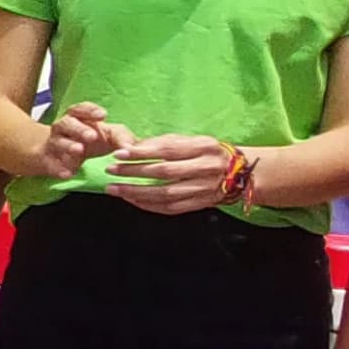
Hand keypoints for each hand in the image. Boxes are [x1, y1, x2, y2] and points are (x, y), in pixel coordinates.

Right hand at [33, 98, 126, 180]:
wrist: (60, 156)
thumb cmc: (90, 141)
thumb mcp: (108, 137)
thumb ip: (122, 139)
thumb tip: (134, 149)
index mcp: (78, 117)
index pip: (81, 109)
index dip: (90, 110)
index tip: (103, 115)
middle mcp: (63, 127)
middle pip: (67, 123)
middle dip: (79, 128)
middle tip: (92, 136)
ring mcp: (54, 144)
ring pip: (57, 142)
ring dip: (68, 145)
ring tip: (78, 150)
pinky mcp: (49, 161)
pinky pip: (51, 163)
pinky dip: (58, 168)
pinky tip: (68, 174)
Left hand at [109, 133, 237, 215]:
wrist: (238, 174)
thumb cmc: (208, 152)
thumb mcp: (193, 140)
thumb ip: (165, 142)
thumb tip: (132, 147)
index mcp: (203, 147)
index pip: (167, 150)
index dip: (141, 153)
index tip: (119, 153)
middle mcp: (204, 168)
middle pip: (163, 172)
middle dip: (133, 172)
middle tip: (110, 170)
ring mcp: (202, 189)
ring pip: (164, 194)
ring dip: (136, 192)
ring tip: (114, 189)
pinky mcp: (199, 204)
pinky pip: (169, 208)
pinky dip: (148, 205)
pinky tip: (131, 200)